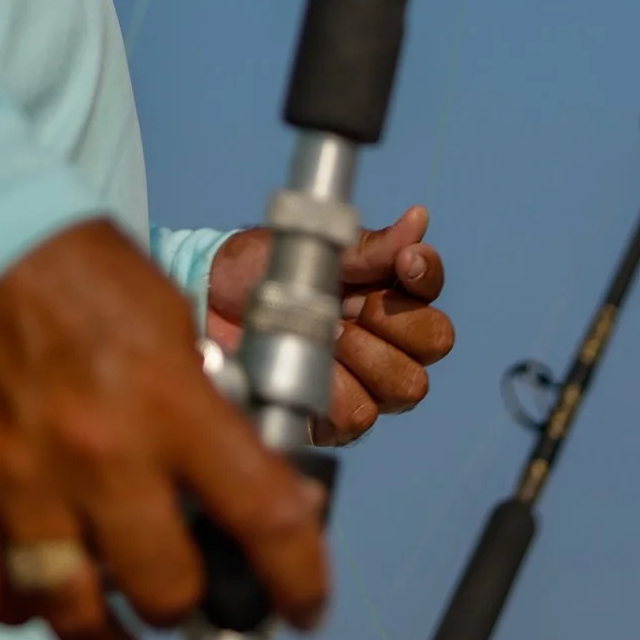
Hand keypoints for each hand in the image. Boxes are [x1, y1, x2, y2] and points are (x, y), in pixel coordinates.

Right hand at [0, 218, 330, 639]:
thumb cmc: (71, 266)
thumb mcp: (166, 314)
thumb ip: (202, 401)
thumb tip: (245, 476)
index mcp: (167, 402)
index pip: (264, 517)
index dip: (299, 581)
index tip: (302, 608)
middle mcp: (99, 454)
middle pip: (164, 590)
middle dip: (184, 600)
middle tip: (179, 588)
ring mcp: (18, 479)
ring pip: (72, 612)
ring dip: (104, 635)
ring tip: (115, 632)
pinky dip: (11, 609)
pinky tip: (31, 598)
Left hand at [204, 203, 452, 444]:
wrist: (207, 303)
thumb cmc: (259, 268)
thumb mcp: (309, 248)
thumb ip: (368, 246)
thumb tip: (419, 221)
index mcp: (385, 290)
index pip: (430, 286)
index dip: (425, 274)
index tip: (404, 262)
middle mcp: (386, 339)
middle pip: (433, 340)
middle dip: (393, 320)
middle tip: (349, 305)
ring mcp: (366, 381)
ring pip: (405, 385)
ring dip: (362, 356)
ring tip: (323, 334)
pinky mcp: (337, 419)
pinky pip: (359, 414)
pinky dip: (332, 389)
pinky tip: (309, 365)